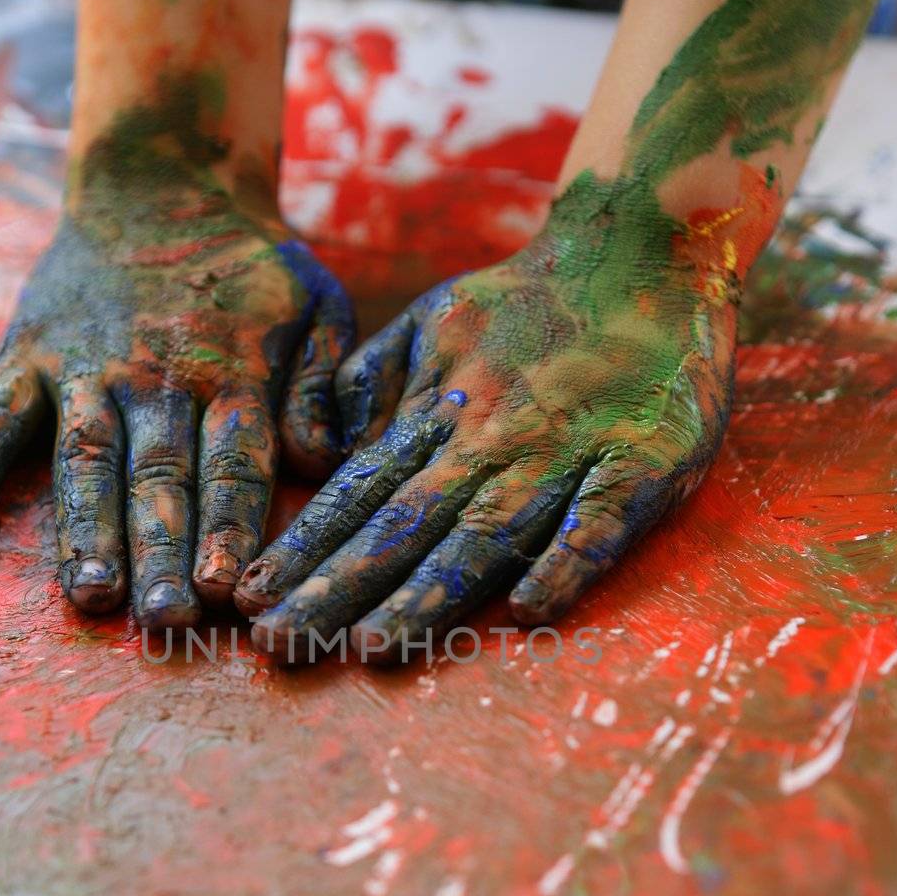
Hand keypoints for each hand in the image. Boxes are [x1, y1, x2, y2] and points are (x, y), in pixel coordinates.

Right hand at [0, 176, 354, 627]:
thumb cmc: (250, 266)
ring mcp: (88, 366)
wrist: (162, 182)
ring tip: (90, 594)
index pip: (232, 464)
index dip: (227, 528)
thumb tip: (324, 461)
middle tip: (165, 621)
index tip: (225, 590)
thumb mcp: (315, 305)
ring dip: (87, 529)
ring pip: (87, 458)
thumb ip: (322, 384)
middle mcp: (158, 376)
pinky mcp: (30, 353)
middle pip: (160, 477)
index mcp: (233, 371)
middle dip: (163, 553)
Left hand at [234, 175, 736, 662]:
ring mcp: (566, 452)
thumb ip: (371, 384)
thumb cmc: (530, 302)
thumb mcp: (433, 322)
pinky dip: (568, 561)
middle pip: (406, 524)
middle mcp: (492, 438)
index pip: (358, 492)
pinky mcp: (641, 462)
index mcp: (440, 412)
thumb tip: (317, 451)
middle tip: (282, 645)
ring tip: (375, 649)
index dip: (304, 548)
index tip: (250, 601)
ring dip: (431, 593)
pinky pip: (601, 519)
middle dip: (339, 588)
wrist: (646, 246)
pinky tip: (531, 612)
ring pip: (488, 532)